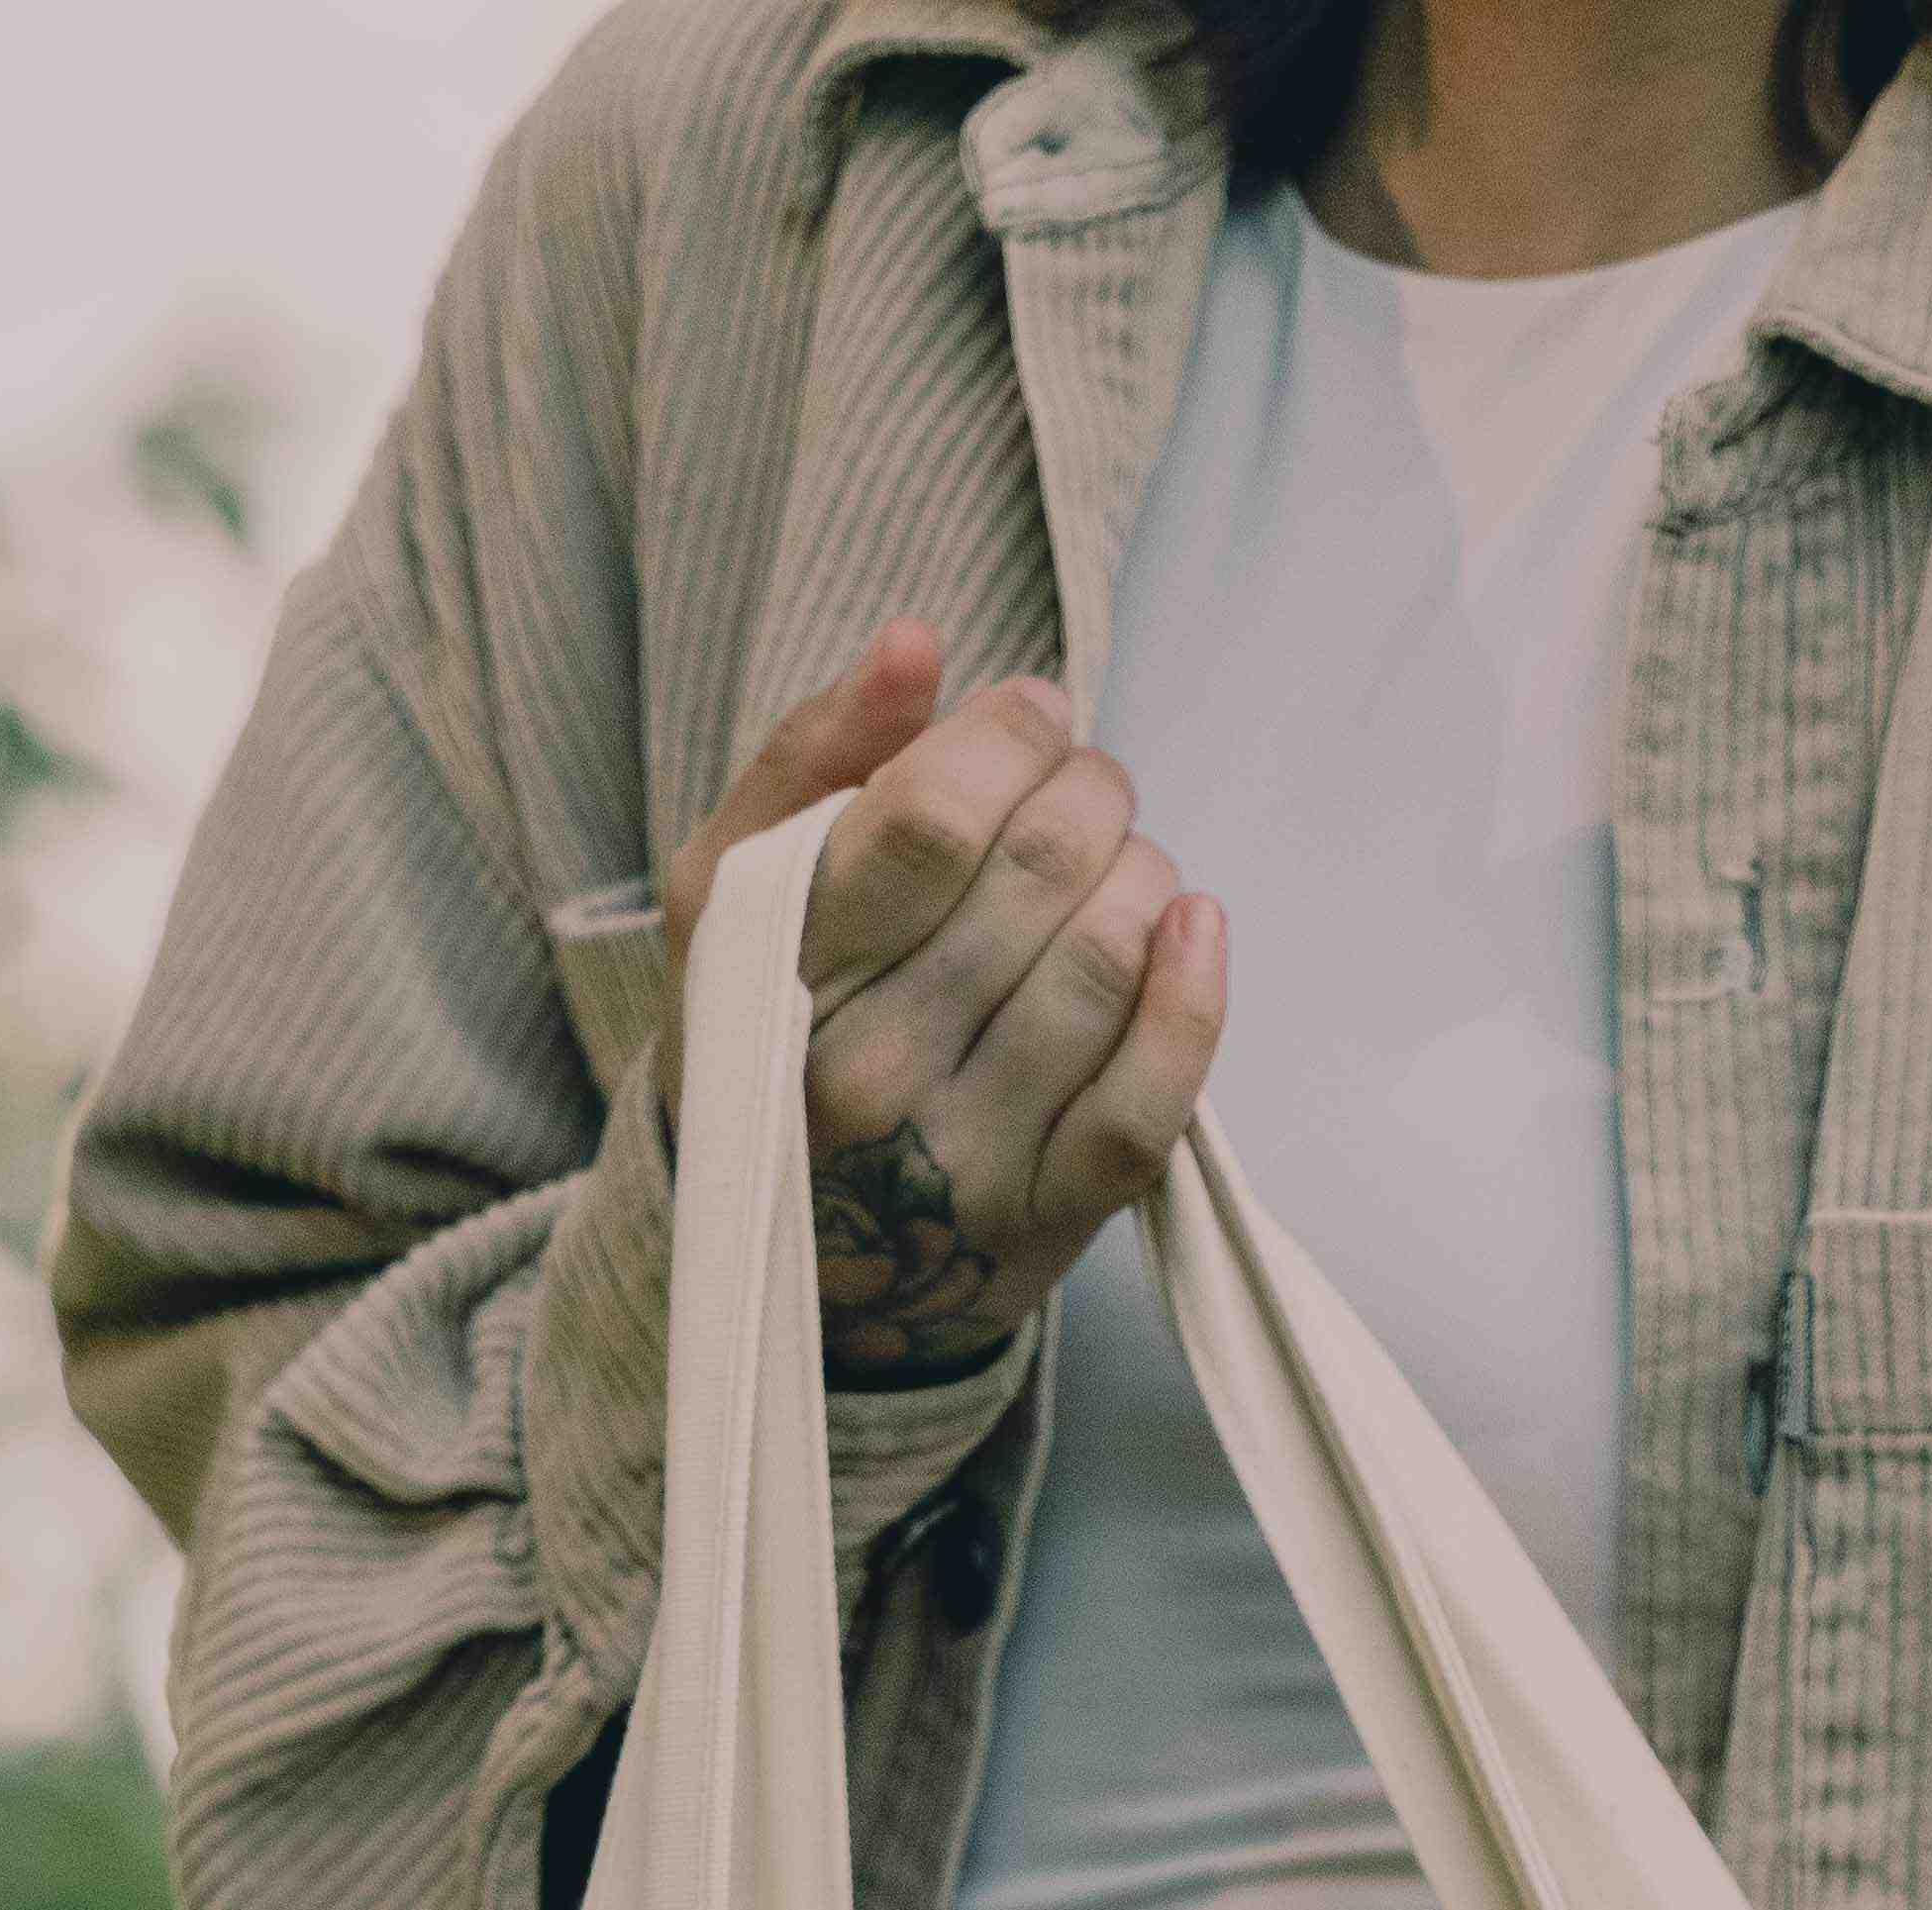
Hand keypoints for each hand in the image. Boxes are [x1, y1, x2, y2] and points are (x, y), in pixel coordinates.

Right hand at [657, 621, 1226, 1388]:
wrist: (794, 1244)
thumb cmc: (772, 1027)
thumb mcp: (739, 887)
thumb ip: (817, 753)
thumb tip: (919, 644)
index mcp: (782, 970)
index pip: (931, 820)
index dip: (1009, 736)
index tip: (1032, 715)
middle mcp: (867, 1071)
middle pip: (1039, 871)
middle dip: (1087, 789)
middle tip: (1084, 785)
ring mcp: (960, 1159)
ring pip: (1105, 960)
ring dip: (1140, 873)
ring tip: (1116, 864)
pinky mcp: (1048, 1218)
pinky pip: (1150, 1101)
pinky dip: (1193, 994)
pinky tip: (1189, 926)